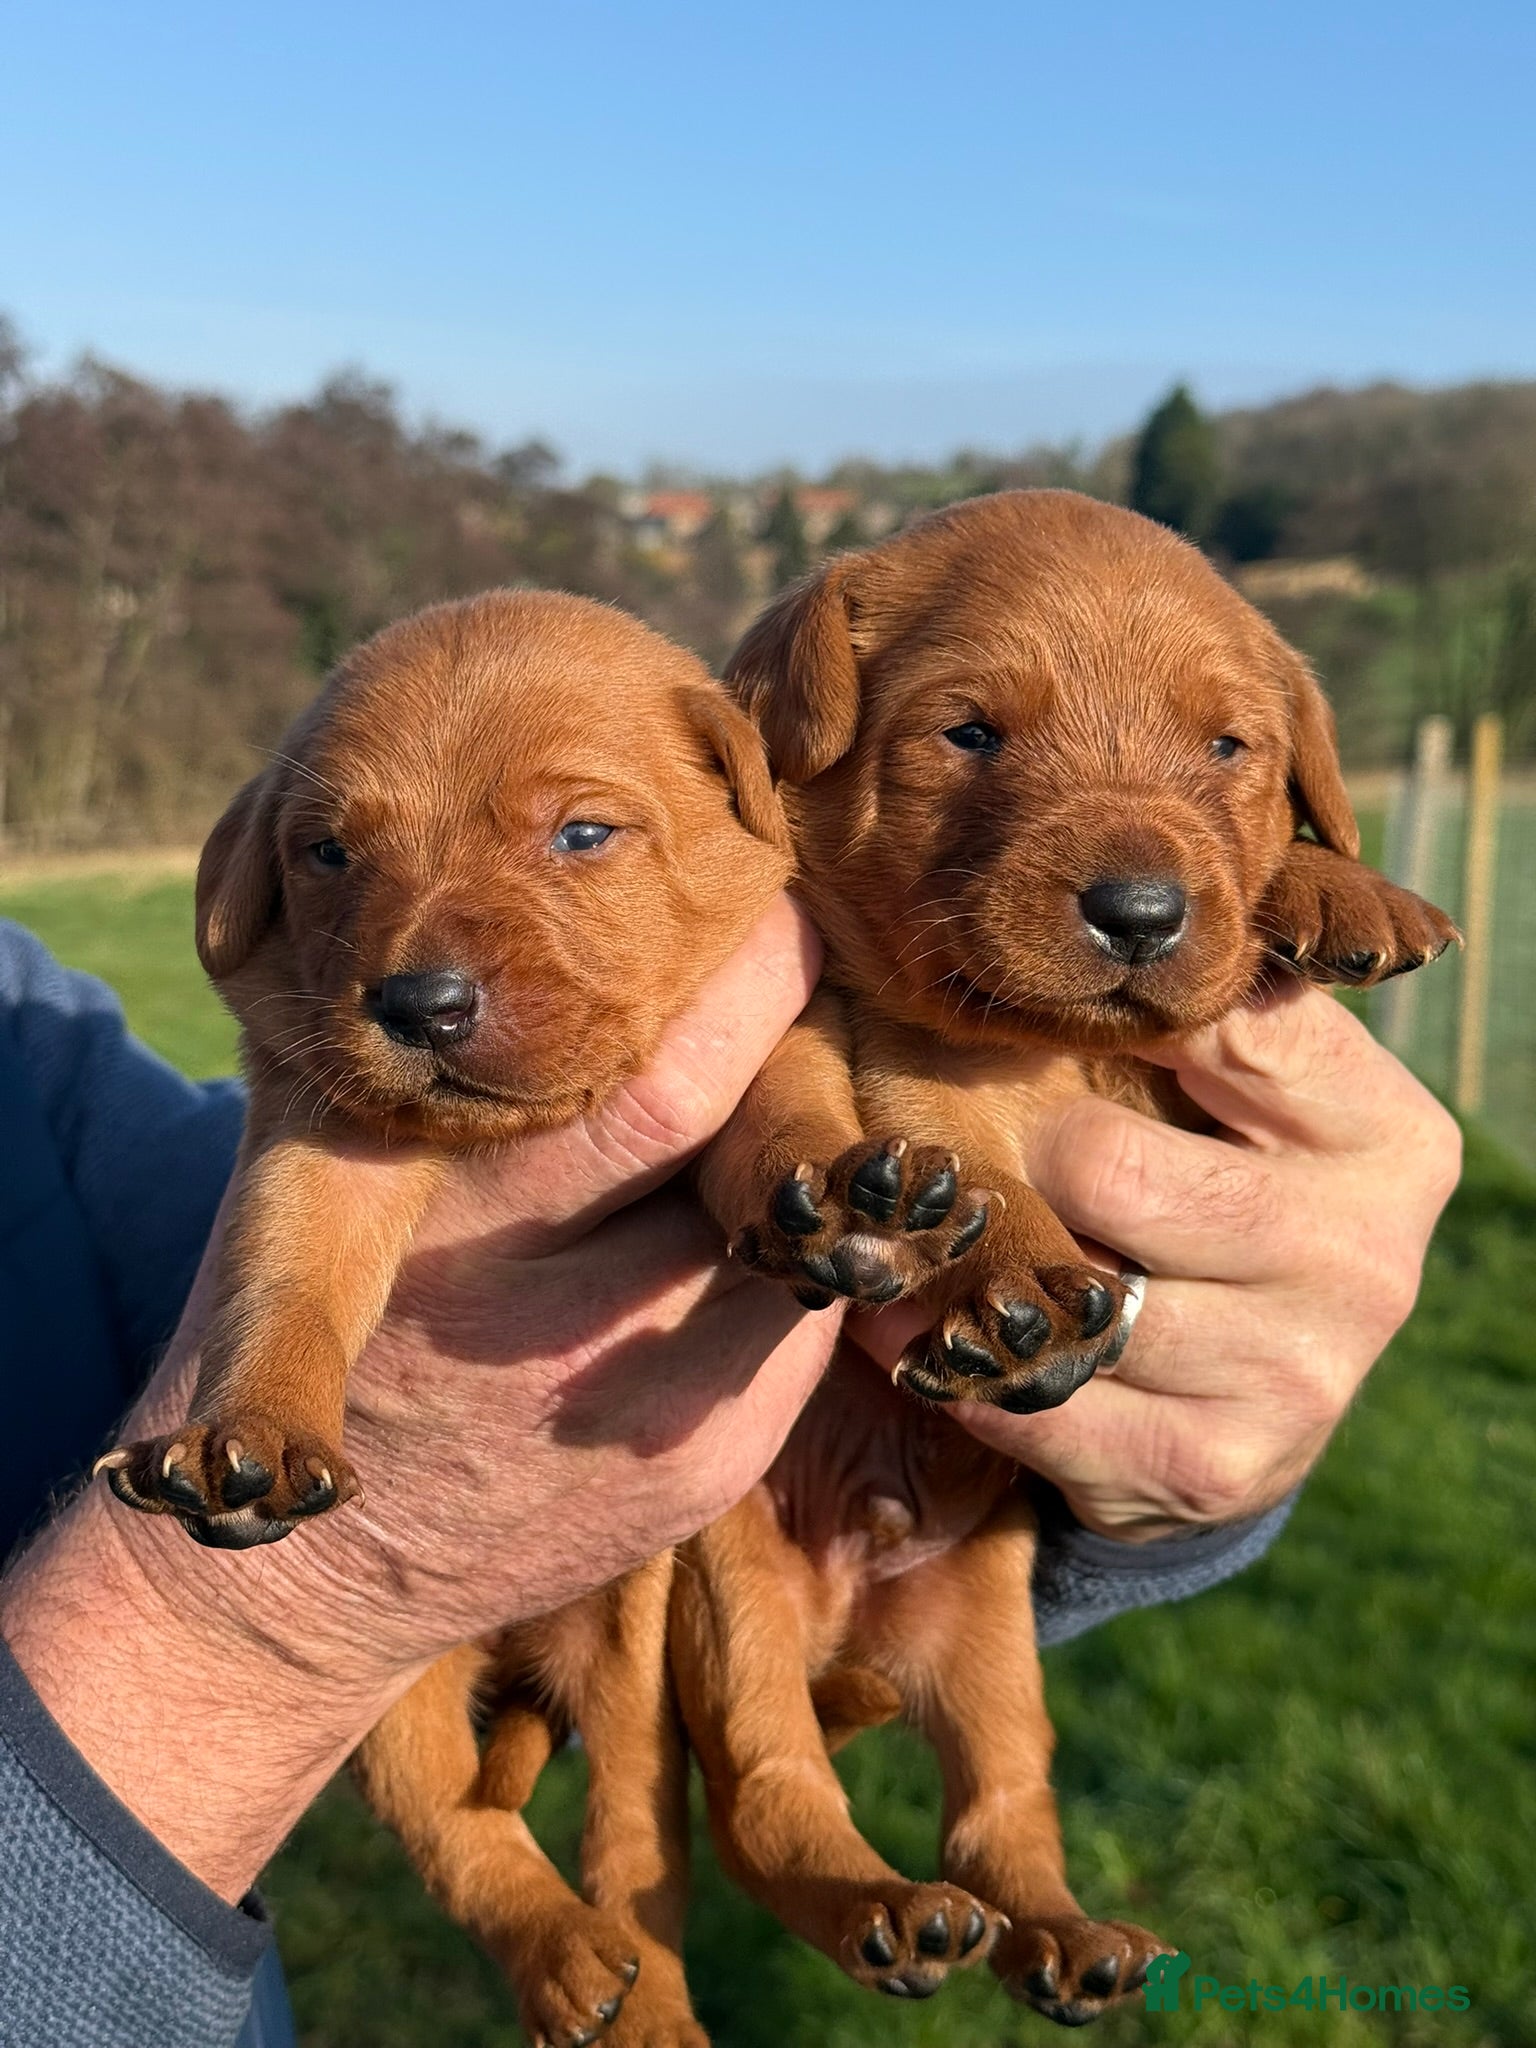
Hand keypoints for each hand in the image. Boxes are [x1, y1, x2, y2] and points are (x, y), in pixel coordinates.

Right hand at [1, 897, 837, 1899]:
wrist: (303, 1575)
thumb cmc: (334, 1308)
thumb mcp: (325, 1159)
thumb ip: (435, 1049)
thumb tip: (578, 883)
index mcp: (434, 1215)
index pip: (662, 1083)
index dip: (750, 981)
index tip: (768, 904)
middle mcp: (540, 1317)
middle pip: (750, 1150)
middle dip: (800, 1042)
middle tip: (809, 961)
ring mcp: (628, 1401)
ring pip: (789, 1223)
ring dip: (799, 1145)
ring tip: (776, 1086)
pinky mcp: (691, 1467)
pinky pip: (798, 1316)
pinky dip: (791, 1249)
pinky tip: (752, 1217)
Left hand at [853, 981, 1460, 1540]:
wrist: (1261, 1389)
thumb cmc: (1231, 1182)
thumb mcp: (1247, 1090)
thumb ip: (1194, 1013)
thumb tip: (1067, 930)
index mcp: (1385, 1132)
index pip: (1218, 1026)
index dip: (1098, 1013)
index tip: (1019, 1008)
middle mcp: (1364, 1255)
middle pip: (1106, 1168)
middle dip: (1009, 1148)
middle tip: (937, 1135)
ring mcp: (1298, 1372)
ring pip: (1065, 1295)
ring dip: (966, 1265)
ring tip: (906, 1229)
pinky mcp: (1220, 1468)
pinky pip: (1042, 1405)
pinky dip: (962, 1367)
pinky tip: (922, 1327)